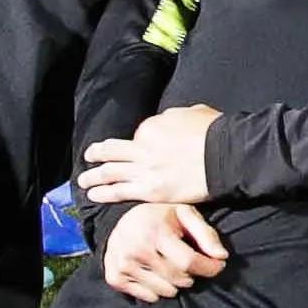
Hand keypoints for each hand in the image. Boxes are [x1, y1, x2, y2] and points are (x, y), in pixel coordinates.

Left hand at [79, 102, 220, 208]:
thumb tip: (169, 122)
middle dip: (98, 153)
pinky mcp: (148, 190)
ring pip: (110, 171)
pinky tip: (93, 195)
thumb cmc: (215, 133)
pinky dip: (103, 193)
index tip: (139, 148)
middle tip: (89, 155)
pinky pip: (118, 191)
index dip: (138, 142)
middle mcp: (141, 146)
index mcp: (152, 126)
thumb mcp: (193, 113)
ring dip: (93, 175)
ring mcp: (143, 169)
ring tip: (83, 179)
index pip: (139, 135)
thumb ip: (175, 118)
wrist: (224, 156)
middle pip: (113, 150)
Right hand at [99, 200, 226, 299]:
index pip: (189, 261)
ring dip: (175, 283)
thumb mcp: (185, 215)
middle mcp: (137, 250)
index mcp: (155, 232)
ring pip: (165, 291)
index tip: (218, 266)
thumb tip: (221, 256)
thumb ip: (206, 234)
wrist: (120, 220)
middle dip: (191, 274)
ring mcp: (124, 265)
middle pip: (179, 279)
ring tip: (171, 267)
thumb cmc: (159, 217)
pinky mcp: (115, 278)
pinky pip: (148, 297)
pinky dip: (157, 290)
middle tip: (189, 263)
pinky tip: (156, 274)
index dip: (209, 267)